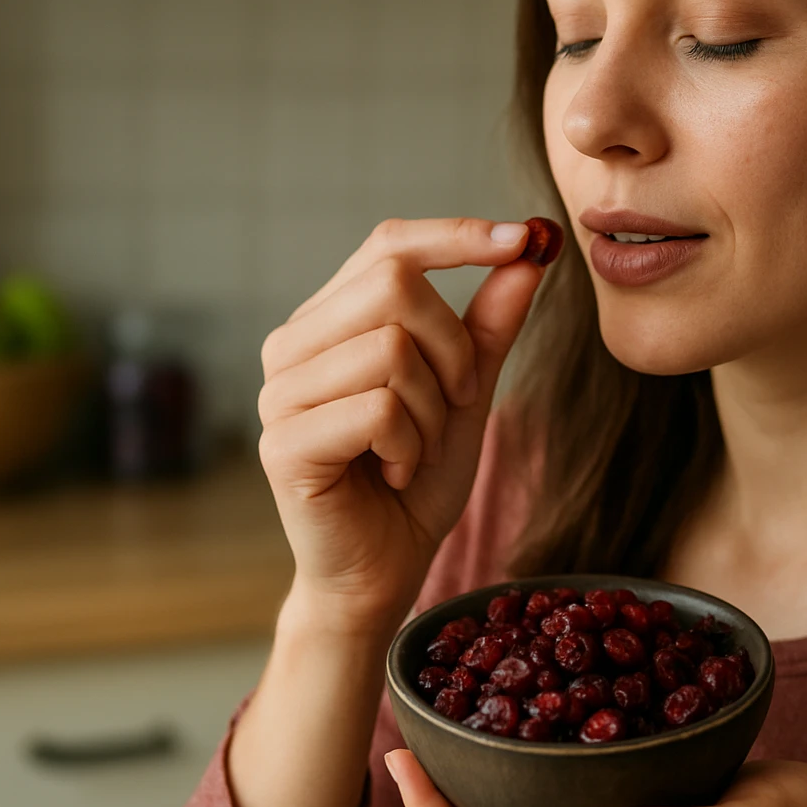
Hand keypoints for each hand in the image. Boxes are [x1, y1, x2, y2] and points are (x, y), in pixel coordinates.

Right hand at [256, 217, 548, 635]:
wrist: (384, 570)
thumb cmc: (416, 481)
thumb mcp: (467, 392)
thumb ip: (488, 325)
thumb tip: (527, 252)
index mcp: (328, 321)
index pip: (388, 244)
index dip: (456, 236)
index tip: (523, 239)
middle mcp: (291, 346)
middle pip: (394, 284)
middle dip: (453, 346)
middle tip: (455, 402)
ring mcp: (279, 393)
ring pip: (391, 347)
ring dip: (431, 408)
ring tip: (414, 448)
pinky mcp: (284, 443)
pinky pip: (379, 408)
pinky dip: (409, 445)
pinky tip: (393, 472)